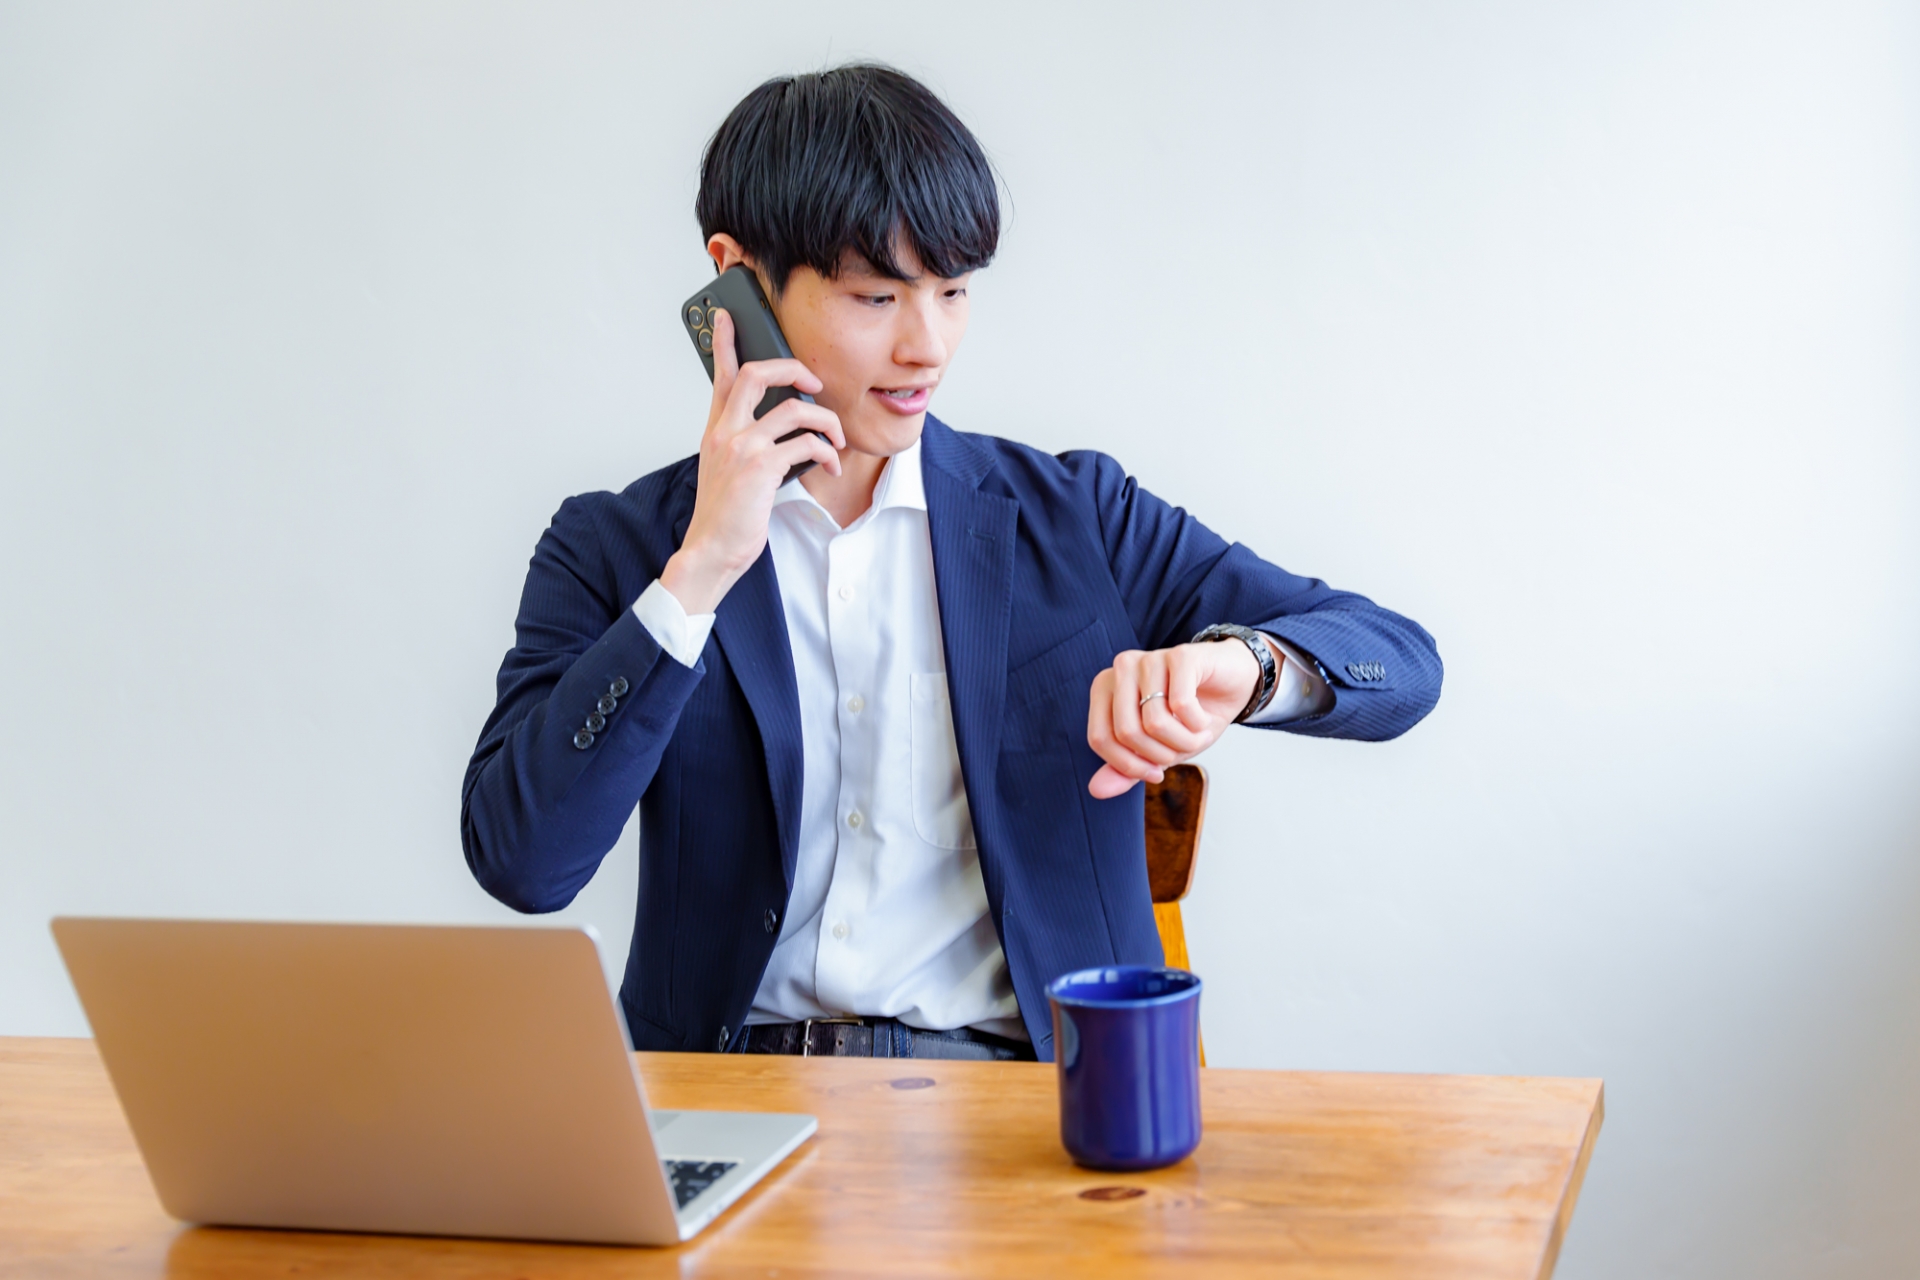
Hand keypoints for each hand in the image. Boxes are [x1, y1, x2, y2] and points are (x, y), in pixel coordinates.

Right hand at [660, 309, 844, 613]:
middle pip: (759, 373)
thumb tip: (782, 426)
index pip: (721, 375)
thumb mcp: (727, 470)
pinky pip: (806, 443)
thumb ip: (744, 442)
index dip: (725, 343)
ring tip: (836, 438)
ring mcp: (741, 446)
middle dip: (794, 368)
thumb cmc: (725, 515)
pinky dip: (827, 453)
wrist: (711, 549)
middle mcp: (725, 431)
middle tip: (814, 380)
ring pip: (794, 408)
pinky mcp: (760, 466)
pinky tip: (831, 466)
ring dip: (826, 421)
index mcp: (716, 429)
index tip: (727, 317)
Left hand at [1085, 640, 1262, 798]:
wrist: (1233, 685)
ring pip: (1155, 722)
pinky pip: (1182, 705)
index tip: (1156, 774)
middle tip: (1182, 751)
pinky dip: (1198, 724)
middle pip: (1127, 732)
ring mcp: (1150, 658)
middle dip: (1160, 755)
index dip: (1129, 766)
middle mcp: (1121, 668)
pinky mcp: (1180, 655)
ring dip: (1184, 742)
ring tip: (1197, 736)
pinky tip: (1204, 719)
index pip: (1100, 738)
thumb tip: (1096, 790)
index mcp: (1105, 687)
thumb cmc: (1190, 716)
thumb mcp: (1157, 749)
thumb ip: (1126, 768)